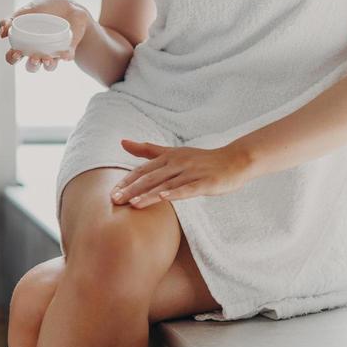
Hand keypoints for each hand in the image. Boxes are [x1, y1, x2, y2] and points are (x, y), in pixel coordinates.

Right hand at [0, 0, 92, 72]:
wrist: (69, 5)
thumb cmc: (45, 8)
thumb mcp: (26, 9)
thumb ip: (12, 18)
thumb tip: (2, 32)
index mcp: (25, 43)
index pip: (14, 57)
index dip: (12, 58)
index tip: (16, 52)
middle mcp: (38, 52)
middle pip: (31, 67)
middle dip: (31, 65)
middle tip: (33, 57)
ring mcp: (54, 53)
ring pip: (48, 67)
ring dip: (47, 64)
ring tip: (47, 58)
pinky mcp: (68, 50)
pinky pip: (67, 57)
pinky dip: (66, 56)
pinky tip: (64, 53)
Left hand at [109, 139, 251, 207]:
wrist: (234, 160)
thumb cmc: (201, 159)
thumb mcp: (173, 152)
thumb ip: (148, 150)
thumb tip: (122, 142)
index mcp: (168, 157)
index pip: (143, 170)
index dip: (127, 181)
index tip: (112, 192)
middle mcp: (177, 163)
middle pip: (150, 178)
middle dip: (131, 189)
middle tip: (115, 200)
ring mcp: (191, 173)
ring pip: (166, 185)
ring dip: (148, 194)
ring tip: (133, 204)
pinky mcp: (205, 183)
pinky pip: (188, 189)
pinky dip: (175, 193)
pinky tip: (164, 198)